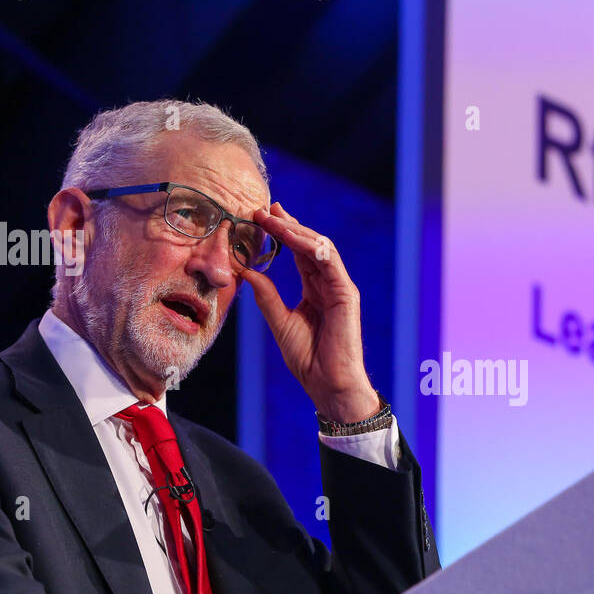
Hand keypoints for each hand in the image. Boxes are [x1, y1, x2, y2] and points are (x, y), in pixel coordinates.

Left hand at [239, 202, 379, 422]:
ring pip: (320, 246)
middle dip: (287, 224)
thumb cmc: (308, 359)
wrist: (327, 383)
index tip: (260, 217)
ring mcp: (339, 287)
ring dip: (295, 230)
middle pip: (309, 244)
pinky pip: (329, 260)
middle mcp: (329, 284)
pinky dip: (310, 245)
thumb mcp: (280, 322)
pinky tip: (290, 235)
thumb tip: (247, 271)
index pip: (299, 254)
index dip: (282, 234)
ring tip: (272, 217)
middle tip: (262, 209)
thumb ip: (267, 297)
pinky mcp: (346, 293)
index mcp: (315, 290)